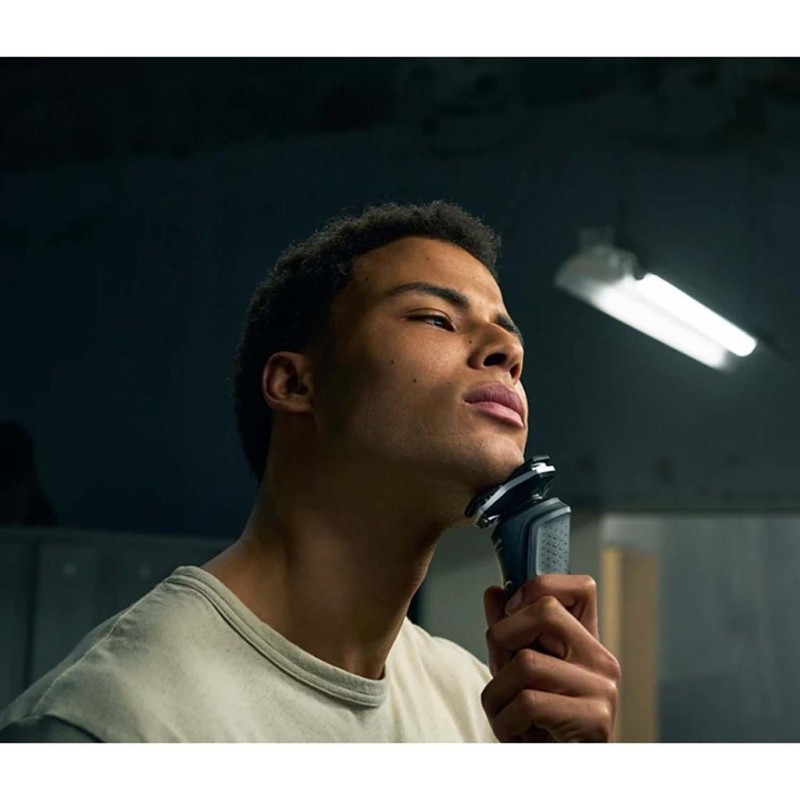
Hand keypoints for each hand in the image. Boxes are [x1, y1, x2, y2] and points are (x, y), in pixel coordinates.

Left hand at [481, 574, 619, 741]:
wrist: (561, 773)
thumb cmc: (539, 724)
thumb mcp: (518, 672)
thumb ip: (508, 632)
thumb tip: (495, 592)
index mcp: (587, 642)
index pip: (580, 586)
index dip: (536, 588)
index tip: (511, 612)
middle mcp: (602, 660)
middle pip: (544, 610)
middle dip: (503, 638)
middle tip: (502, 673)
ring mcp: (602, 689)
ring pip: (526, 661)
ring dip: (498, 693)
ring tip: (508, 714)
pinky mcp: (595, 720)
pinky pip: (528, 702)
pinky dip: (505, 722)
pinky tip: (517, 733)